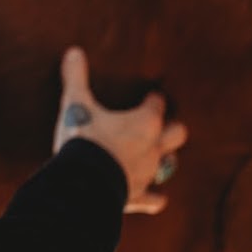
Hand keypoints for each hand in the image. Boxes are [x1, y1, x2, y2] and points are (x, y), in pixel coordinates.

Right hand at [53, 46, 188, 214]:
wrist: (83, 183)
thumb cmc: (84, 138)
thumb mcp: (76, 104)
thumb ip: (76, 77)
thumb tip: (73, 51)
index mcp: (145, 121)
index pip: (158, 104)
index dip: (154, 99)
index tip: (150, 96)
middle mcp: (154, 147)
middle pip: (177, 133)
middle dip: (172, 128)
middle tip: (160, 125)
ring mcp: (148, 173)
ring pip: (169, 165)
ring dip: (164, 160)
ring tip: (156, 156)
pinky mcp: (138, 196)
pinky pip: (154, 199)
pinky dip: (155, 198)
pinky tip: (157, 199)